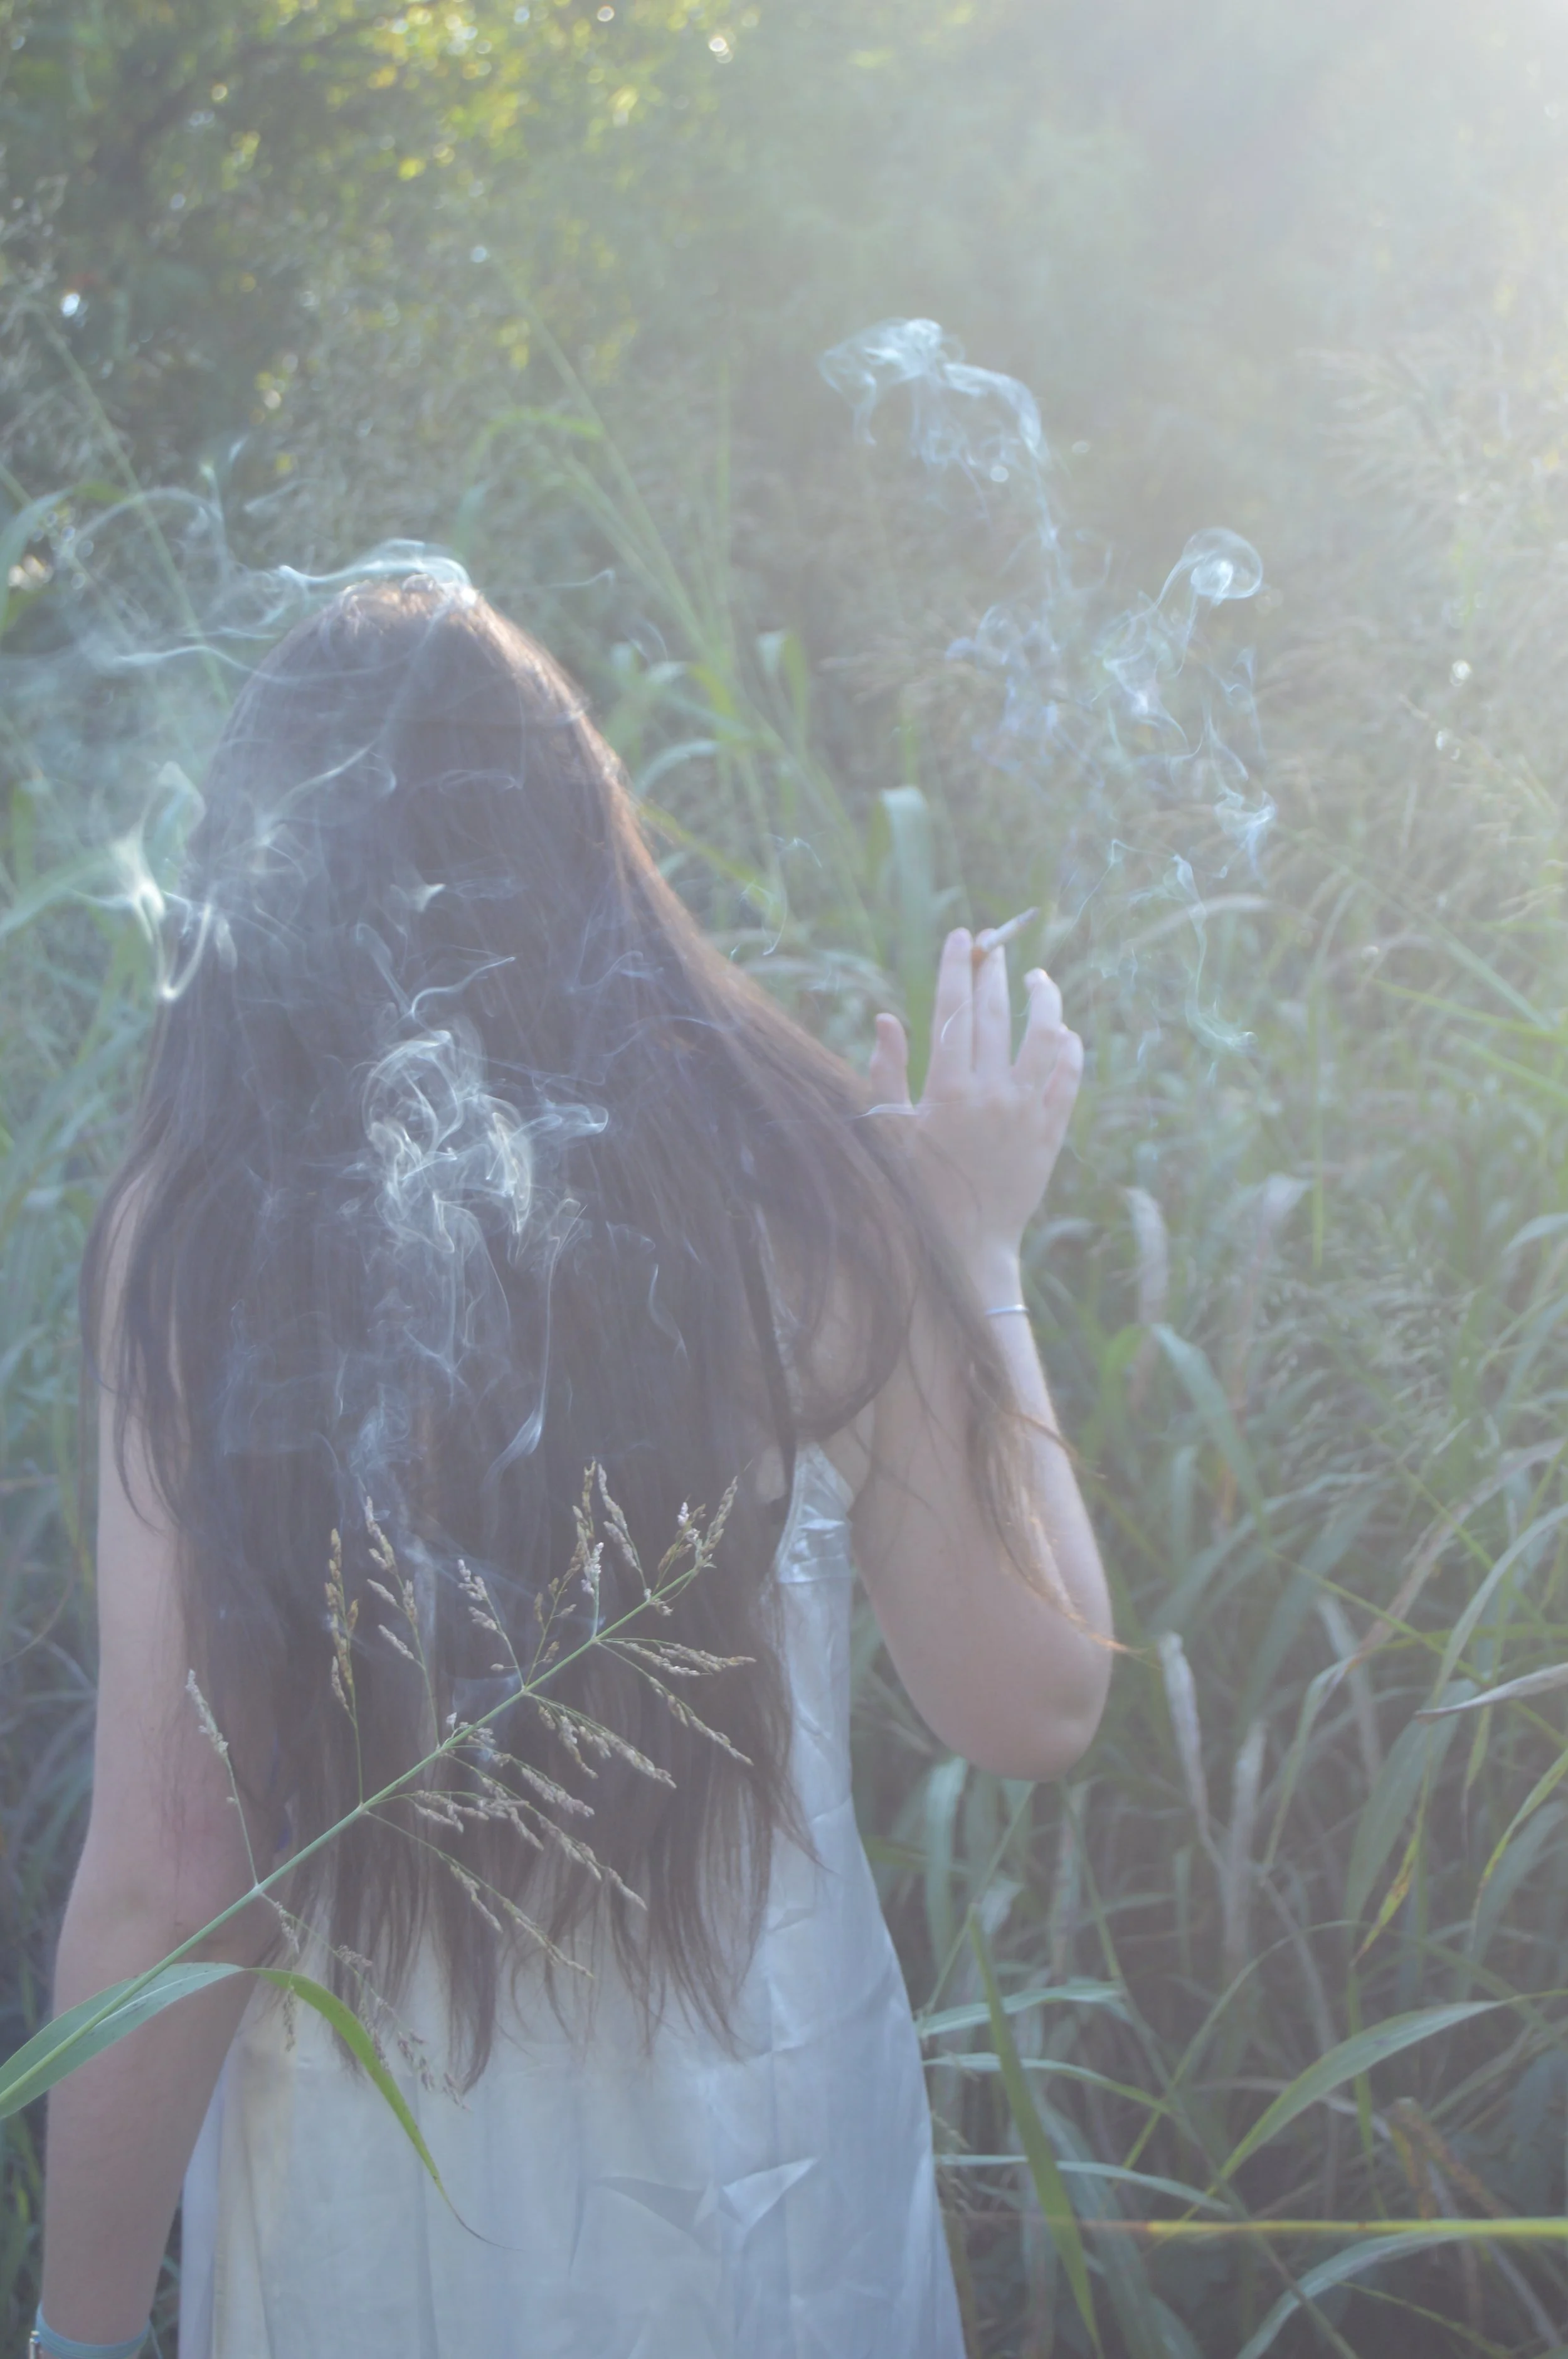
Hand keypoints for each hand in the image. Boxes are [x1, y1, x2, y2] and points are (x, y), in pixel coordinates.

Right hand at [867, 927, 1082, 1265]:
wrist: (967, 1245)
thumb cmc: (918, 1189)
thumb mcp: (891, 1132)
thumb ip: (887, 1073)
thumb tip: (886, 1019)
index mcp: (946, 1089)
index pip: (952, 1010)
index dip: (956, 969)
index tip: (960, 938)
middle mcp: (991, 1094)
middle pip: (997, 1014)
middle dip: (994, 972)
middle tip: (994, 944)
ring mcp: (1027, 1112)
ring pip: (1046, 1037)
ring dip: (1045, 999)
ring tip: (1039, 977)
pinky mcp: (1052, 1133)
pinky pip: (1070, 1078)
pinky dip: (1071, 1049)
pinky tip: (1066, 1031)